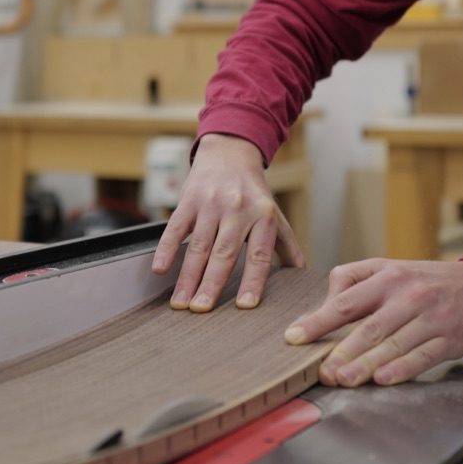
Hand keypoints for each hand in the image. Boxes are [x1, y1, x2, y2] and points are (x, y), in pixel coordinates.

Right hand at [151, 133, 304, 311]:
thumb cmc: (253, 192)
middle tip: (201, 310)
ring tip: (180, 303)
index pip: (258, 254)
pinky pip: (175, 227)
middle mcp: (238, 210)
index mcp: (262, 217)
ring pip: (198, 246)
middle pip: (223, 253)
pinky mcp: (188, 200)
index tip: (245, 305)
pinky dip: (166, 248)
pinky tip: (160, 268)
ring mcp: (211, 204)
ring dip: (187, 276)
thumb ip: (287, 246)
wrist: (230, 153)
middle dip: (211, 284)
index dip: (253, 280)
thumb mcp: (274, 215)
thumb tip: (302, 277)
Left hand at [284, 259, 462, 385]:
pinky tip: (383, 379)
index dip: (319, 320)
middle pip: (370, 327)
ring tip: (344, 379)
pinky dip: (402, 369)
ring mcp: (430, 320)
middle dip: (343, 351)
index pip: (347, 301)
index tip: (295, 336)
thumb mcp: (387, 267)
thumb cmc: (423, 280)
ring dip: (367, 364)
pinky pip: (422, 357)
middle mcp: (408, 297)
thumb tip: (323, 303)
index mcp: (388, 278)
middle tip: (323, 371)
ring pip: (394, 345)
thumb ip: (351, 279)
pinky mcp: (448, 341)